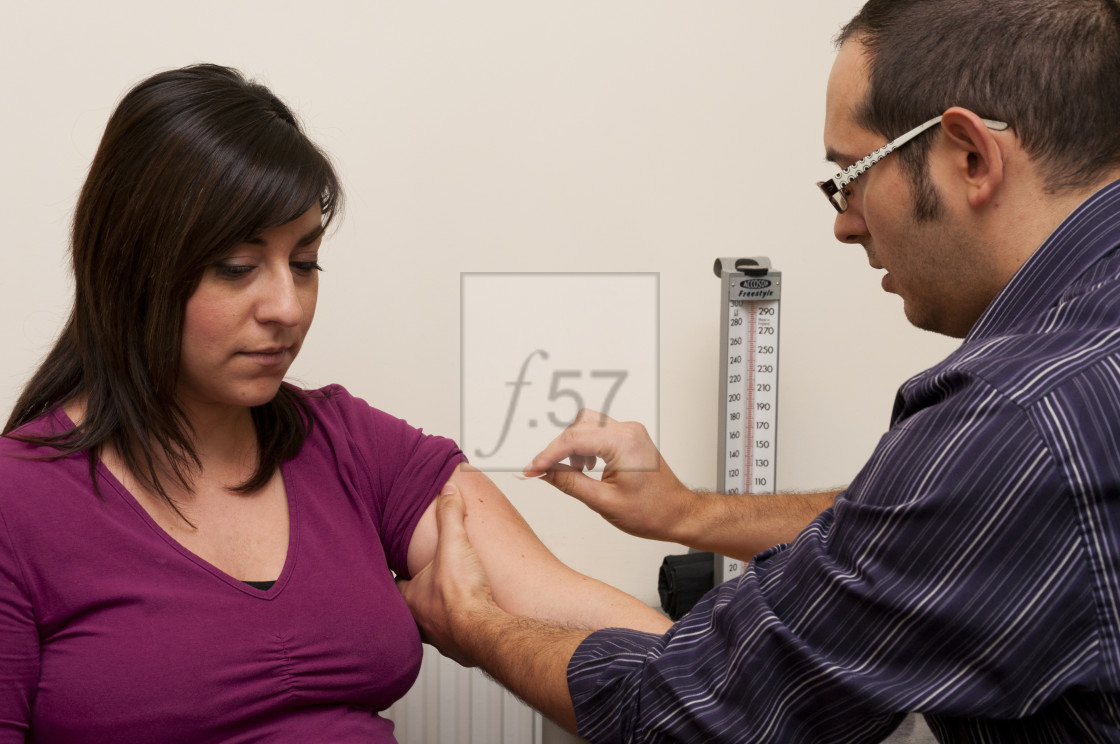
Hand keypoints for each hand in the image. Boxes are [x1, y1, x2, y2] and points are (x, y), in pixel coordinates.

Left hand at [397, 483, 499, 666]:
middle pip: (413, 603)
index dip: (401, 570)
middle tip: (431, 580)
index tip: (406, 563)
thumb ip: (449, 515)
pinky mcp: (459, 647)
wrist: (484, 631)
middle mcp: (419, 621)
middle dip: (421, 592)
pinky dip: (461, 626)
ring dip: (440, 612)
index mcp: (409, 598)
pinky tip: (471, 618)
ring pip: (432, 622)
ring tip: (451, 599)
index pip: (395, 581)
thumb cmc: (462, 596)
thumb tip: (448, 491)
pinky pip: (455, 635)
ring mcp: (438, 636)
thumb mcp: (454, 544)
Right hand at [523, 409, 695, 542]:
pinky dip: (586, 446)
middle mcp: (627, 430)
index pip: (573, 440)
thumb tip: (545, 472)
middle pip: (578, 426)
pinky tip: (586, 467)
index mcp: (622, 443)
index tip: (532, 468)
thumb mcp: (603, 502)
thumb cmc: (652, 511)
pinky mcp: (630, 437)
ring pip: (587, 425)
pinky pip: (599, 432)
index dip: (547, 454)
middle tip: (545, 470)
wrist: (678, 513)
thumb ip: (570, 483)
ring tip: (575, 472)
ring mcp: (630, 431)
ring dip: (573, 446)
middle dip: (558, 448)